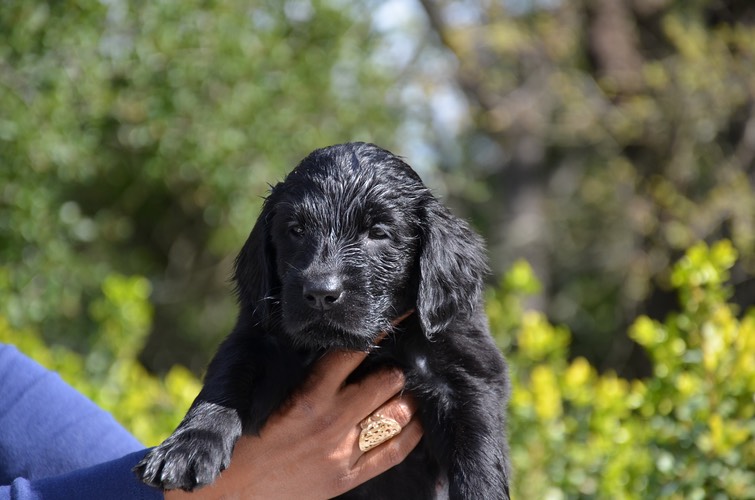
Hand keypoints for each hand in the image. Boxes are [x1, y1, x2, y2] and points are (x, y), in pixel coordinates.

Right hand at [165, 347, 422, 499]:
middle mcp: (332, 421)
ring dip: (406, 396)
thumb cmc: (242, 438)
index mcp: (308, 396)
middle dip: (395, 366)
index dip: (376, 332)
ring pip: (398, 413)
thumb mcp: (266, 397)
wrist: (228, 494)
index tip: (393, 319)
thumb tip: (332, 344)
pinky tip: (417, 419)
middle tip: (400, 358)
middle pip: (387, 381)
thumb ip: (302, 374)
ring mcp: (344, 452)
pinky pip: (395, 451)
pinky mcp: (348, 478)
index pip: (352, 352)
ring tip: (408, 385)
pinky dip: (412, 431)